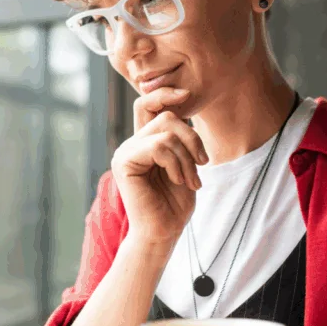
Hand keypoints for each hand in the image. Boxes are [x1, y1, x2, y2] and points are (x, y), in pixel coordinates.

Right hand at [111, 88, 206, 245]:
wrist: (163, 232)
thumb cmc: (175, 203)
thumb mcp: (184, 163)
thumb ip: (180, 137)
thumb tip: (184, 106)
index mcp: (144, 141)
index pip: (148, 104)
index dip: (166, 93)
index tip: (188, 94)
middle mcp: (131, 143)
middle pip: (166, 116)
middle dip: (192, 139)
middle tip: (202, 164)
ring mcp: (125, 151)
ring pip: (166, 131)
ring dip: (187, 156)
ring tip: (190, 179)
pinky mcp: (124, 162)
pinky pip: (158, 146)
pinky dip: (176, 163)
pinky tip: (178, 180)